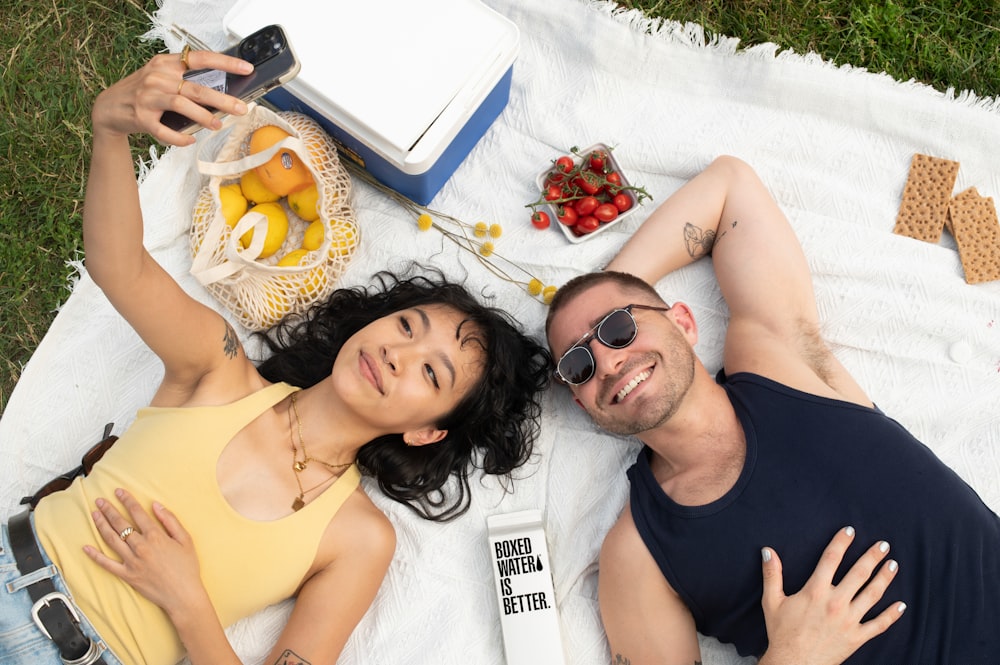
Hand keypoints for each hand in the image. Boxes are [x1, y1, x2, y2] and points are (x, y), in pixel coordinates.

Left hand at [84, 488, 207, 616]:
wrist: (183, 595)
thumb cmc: (187, 567)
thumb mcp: (185, 539)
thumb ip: (170, 521)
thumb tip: (156, 505)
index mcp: (156, 536)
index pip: (137, 513)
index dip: (127, 500)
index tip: (118, 491)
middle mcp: (141, 547)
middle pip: (121, 524)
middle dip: (109, 510)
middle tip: (99, 500)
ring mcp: (132, 562)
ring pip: (111, 540)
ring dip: (101, 525)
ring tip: (94, 515)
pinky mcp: (127, 575)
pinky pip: (107, 564)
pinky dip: (95, 556)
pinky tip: (86, 547)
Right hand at [91, 49, 252, 145]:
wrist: (108, 107)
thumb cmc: (143, 92)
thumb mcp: (162, 77)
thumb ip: (186, 80)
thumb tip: (222, 93)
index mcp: (166, 64)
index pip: (201, 58)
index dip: (226, 63)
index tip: (246, 69)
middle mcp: (157, 77)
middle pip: (196, 88)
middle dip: (223, 99)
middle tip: (241, 108)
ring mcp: (147, 97)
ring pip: (182, 104)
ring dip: (203, 117)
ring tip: (218, 125)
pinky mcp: (141, 117)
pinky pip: (165, 130)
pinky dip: (179, 138)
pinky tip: (190, 140)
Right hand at [758, 526, 905, 664]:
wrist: (793, 664)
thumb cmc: (781, 632)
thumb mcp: (771, 601)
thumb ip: (772, 574)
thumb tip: (768, 551)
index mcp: (815, 591)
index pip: (831, 559)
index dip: (841, 542)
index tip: (851, 530)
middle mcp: (835, 602)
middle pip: (859, 574)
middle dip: (872, 557)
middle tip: (884, 544)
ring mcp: (849, 620)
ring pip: (872, 595)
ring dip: (884, 579)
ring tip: (893, 565)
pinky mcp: (857, 638)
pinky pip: (879, 625)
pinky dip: (892, 615)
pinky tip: (901, 605)